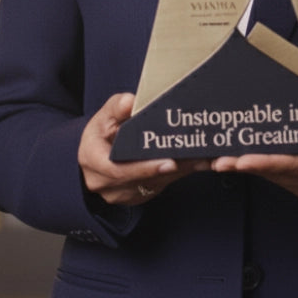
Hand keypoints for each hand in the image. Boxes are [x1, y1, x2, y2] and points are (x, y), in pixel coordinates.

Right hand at [78, 92, 209, 204]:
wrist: (96, 154)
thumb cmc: (100, 132)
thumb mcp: (104, 116)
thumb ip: (117, 108)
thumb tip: (129, 102)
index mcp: (93, 162)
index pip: (118, 170)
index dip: (145, 168)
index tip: (168, 162)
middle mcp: (105, 184)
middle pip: (143, 179)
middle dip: (173, 169)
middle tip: (198, 159)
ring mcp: (121, 194)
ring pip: (156, 184)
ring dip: (181, 172)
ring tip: (205, 159)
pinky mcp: (137, 196)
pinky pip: (161, 186)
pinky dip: (179, 174)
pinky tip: (198, 163)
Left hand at [211, 121, 297, 200]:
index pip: (293, 166)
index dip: (267, 163)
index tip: (244, 160)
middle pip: (274, 173)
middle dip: (244, 166)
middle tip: (217, 159)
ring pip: (268, 176)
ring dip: (243, 168)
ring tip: (215, 158)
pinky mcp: (297, 183)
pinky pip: (271, 175)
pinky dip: (252, 167)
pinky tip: (233, 158)